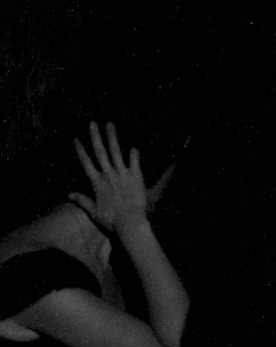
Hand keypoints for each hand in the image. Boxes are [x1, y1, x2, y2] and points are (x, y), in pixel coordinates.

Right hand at [69, 121, 148, 237]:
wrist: (130, 223)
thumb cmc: (112, 221)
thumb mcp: (94, 212)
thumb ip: (82, 201)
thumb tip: (69, 195)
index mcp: (97, 182)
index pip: (86, 162)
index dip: (80, 150)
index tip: (76, 139)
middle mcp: (108, 175)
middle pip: (100, 152)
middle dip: (95, 136)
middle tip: (92, 123)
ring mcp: (122, 174)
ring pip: (116, 152)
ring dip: (112, 137)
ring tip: (110, 125)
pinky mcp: (135, 177)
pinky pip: (134, 161)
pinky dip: (134, 154)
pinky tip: (134, 147)